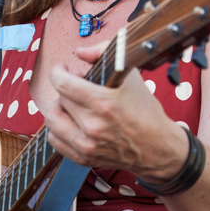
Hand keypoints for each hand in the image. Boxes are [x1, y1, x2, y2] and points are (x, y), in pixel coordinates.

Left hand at [47, 47, 188, 184]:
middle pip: (59, 99)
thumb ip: (103, 54)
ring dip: (59, 107)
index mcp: (103, 103)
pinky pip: (55, 139)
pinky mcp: (83, 158)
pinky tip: (70, 120)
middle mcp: (92, 126)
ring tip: (71, 103)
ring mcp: (86, 145)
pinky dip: (58, 128)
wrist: (157, 147)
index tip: (63, 69)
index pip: (63, 84)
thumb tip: (80, 52)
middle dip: (65, 88)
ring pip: (52, 120)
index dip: (58, 72)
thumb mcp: (130, 75)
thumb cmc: (145, 110)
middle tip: (76, 85)